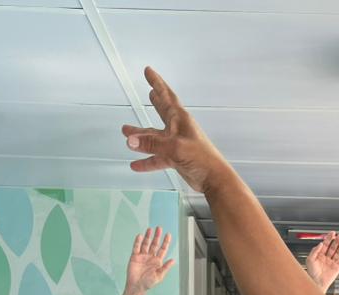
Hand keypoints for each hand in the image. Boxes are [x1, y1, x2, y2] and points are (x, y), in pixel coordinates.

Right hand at [124, 68, 229, 193]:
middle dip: (155, 101)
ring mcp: (176, 144)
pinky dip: (147, 161)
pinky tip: (136, 164)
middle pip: (163, 111)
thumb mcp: (174, 147)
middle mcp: (178, 129)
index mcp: (180, 120)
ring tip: (126, 131)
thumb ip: (151, 144)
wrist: (213, 178)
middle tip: (148, 92)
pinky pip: (157, 158)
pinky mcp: (175, 158)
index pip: (167, 96)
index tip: (148, 71)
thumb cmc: (201, 158)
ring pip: (154, 137)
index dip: (157, 83)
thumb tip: (130, 140)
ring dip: (141, 135)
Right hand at [125, 227, 176, 294]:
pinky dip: (138, 242)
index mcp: (157, 261)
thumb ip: (165, 268)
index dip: (165, 242)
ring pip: (146, 244)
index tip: (168, 235)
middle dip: (157, 236)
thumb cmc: (148, 283)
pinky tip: (140, 236)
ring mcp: (142, 256)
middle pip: (154, 244)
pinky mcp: (135, 257)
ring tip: (150, 229)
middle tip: (159, 228)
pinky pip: (136, 247)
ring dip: (148, 237)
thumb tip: (173, 260)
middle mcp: (150, 257)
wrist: (136, 286)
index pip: (162, 249)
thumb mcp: (159, 276)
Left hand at [306, 232, 338, 291]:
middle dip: (336, 241)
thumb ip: (315, 251)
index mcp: (319, 255)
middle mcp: (326, 258)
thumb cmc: (312, 273)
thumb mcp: (310, 260)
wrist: (317, 283)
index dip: (329, 238)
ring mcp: (332, 262)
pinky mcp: (337, 267)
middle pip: (333, 247)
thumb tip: (320, 244)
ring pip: (338, 252)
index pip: (325, 244)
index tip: (332, 233)